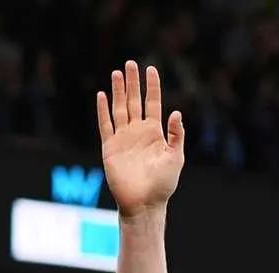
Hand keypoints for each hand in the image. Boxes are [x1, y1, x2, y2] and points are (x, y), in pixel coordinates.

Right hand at [96, 61, 184, 217]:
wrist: (144, 203)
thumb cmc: (163, 184)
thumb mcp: (176, 157)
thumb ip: (177, 135)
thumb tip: (177, 112)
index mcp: (155, 133)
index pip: (153, 103)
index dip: (152, 87)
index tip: (151, 69)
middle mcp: (138, 132)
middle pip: (135, 101)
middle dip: (133, 83)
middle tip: (131, 63)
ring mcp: (123, 138)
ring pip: (120, 109)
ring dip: (118, 91)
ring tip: (117, 73)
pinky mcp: (110, 147)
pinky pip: (105, 125)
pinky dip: (103, 110)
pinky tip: (102, 96)